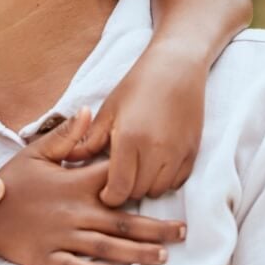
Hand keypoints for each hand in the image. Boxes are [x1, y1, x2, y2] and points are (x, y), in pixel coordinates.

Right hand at [0, 108, 184, 264]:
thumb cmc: (10, 179)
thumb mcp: (36, 151)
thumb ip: (67, 135)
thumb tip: (89, 110)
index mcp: (74, 184)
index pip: (115, 181)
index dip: (141, 181)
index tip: (166, 184)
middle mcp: (74, 211)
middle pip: (123, 221)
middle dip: (156, 228)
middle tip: (183, 232)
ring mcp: (61, 236)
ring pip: (107, 247)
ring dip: (137, 252)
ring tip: (164, 256)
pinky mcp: (47, 257)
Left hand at [69, 49, 205, 205]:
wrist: (176, 67)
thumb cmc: (138, 85)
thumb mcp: (109, 109)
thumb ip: (91, 139)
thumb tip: (71, 160)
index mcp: (129, 139)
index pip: (119, 189)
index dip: (109, 197)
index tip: (104, 192)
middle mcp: (156, 150)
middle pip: (137, 192)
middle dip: (125, 191)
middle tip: (117, 179)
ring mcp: (177, 152)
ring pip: (158, 191)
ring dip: (145, 186)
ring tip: (136, 171)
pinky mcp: (192, 151)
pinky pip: (177, 182)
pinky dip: (164, 180)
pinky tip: (155, 165)